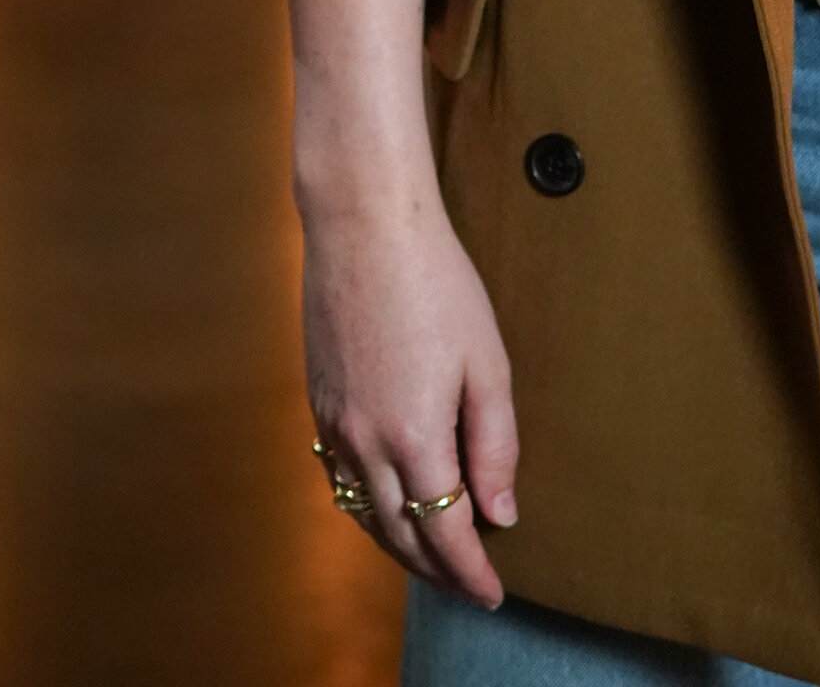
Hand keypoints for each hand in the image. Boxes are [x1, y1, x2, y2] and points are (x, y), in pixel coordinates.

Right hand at [302, 186, 518, 608]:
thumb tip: (500, 512)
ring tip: (432, 555)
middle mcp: (366, 444)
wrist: (364, 226)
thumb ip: (495, 443)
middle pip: (400, 535)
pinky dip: (367, 505)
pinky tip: (387, 500)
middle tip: (467, 585)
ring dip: (399, 544)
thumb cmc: (436, 282)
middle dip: (436, 570)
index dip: (470, 571)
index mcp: (415, 437)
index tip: (492, 594)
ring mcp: (335, 425)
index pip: (445, 533)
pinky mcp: (319, 403)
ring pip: (364, 514)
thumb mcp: (487, 361)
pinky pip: (340, 478)